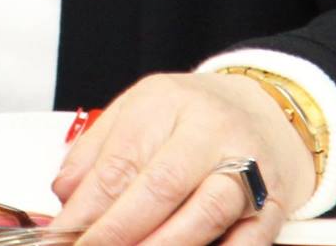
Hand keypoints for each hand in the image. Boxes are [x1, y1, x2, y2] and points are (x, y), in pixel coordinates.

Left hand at [46, 72, 314, 245]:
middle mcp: (209, 130)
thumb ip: (95, 152)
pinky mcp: (272, 202)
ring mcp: (248, 165)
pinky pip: (249, 238)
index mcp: (166, 103)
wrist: (261, 110)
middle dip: (119, 231)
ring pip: (205, 213)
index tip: (63, 236)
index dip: (87, 207)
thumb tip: (65, 196)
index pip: (121, 160)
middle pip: (161, 186)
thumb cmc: (190, 116)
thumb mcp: (135, 112)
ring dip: (164, 245)